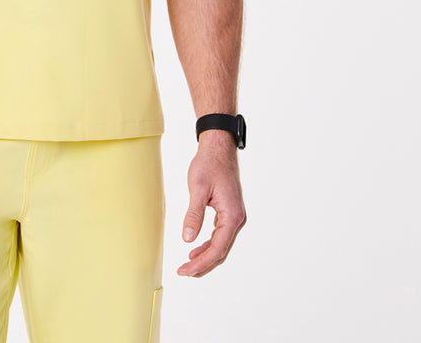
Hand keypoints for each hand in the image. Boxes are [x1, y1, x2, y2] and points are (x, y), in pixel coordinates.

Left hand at [178, 131, 246, 276]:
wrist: (218, 147)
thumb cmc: (209, 164)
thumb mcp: (198, 188)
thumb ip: (194, 214)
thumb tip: (187, 239)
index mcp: (232, 216)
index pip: (217, 249)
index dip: (201, 263)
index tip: (185, 270)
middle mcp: (237, 219)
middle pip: (221, 251)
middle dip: (203, 264)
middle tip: (183, 272)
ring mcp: (234, 216)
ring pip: (221, 245)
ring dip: (205, 256)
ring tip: (188, 264)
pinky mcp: (229, 212)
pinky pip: (220, 235)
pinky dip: (208, 244)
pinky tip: (196, 247)